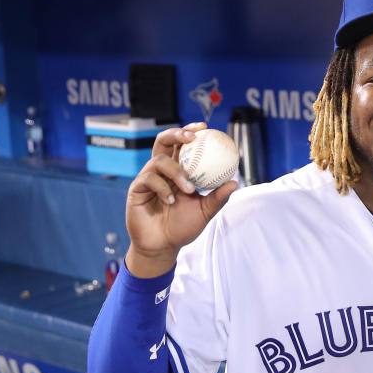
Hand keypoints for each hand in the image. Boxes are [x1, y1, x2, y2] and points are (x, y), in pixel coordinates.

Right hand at [125, 122, 237, 276]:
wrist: (163, 246)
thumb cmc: (182, 227)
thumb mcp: (205, 211)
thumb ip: (218, 197)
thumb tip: (234, 182)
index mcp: (177, 171)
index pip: (182, 145)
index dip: (190, 132)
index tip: (204, 127)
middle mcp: (162, 171)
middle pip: (164, 141)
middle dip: (178, 134)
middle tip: (192, 137)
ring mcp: (148, 178)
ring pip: (159, 160)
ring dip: (177, 172)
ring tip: (189, 189)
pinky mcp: (137, 189)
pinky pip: (149, 178)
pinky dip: (163, 188)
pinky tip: (170, 200)